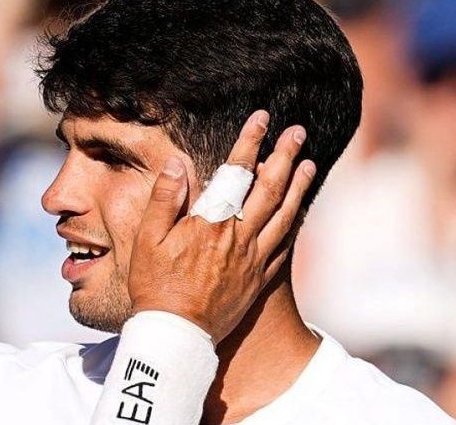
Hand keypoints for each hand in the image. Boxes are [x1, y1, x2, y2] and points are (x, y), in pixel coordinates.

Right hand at [126, 110, 313, 342]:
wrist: (176, 335)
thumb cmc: (155, 286)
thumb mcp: (147, 239)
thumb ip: (166, 198)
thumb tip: (180, 162)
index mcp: (211, 223)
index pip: (236, 172)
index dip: (250, 142)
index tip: (262, 118)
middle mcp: (238, 237)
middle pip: (268, 188)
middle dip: (284, 156)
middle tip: (298, 132)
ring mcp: (253, 259)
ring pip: (283, 215)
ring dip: (297, 187)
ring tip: (308, 164)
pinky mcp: (258, 279)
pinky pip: (283, 246)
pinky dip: (294, 224)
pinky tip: (299, 211)